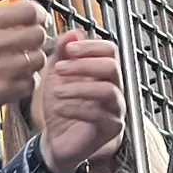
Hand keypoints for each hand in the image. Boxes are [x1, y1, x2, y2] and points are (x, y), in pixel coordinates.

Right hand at [0, 0, 45, 124]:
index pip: (29, 11)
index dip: (39, 14)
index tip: (36, 19)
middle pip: (37, 35)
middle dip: (37, 36)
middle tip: (28, 40)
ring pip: (36, 60)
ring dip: (33, 59)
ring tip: (22, 59)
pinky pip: (29, 83)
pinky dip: (27, 81)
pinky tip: (16, 77)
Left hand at [34, 30, 124, 172]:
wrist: (56, 140)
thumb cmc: (60, 107)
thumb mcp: (56, 76)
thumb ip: (62, 53)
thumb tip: (72, 33)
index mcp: (104, 72)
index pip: (110, 50)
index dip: (89, 46)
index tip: (67, 49)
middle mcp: (115, 88)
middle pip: (112, 67)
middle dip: (83, 65)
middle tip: (59, 69)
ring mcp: (116, 109)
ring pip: (108, 90)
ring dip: (79, 87)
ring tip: (56, 91)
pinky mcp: (111, 129)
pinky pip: (99, 115)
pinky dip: (75, 108)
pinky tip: (59, 108)